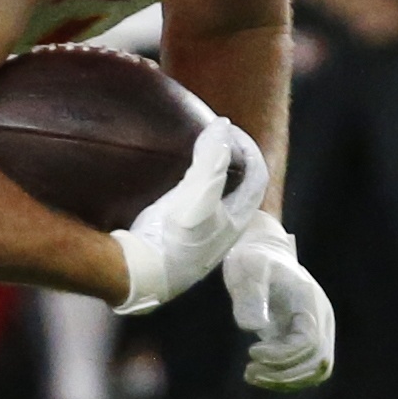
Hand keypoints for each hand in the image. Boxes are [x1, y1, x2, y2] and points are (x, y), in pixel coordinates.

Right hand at [111, 115, 266, 313]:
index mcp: (238, 221)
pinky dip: (197, 185)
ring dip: (215, 173)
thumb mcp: (198, 194)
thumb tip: (224, 125)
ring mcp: (202, 237)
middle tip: (217, 139)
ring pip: (219, 197)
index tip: (229, 131)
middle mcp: (225, 231)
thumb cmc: (175, 236)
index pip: (257, 177)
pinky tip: (182, 180)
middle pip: (240, 188)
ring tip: (201, 153)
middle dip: (234, 160)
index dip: (249, 150)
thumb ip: (212, 159)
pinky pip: (198, 205)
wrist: (140, 273)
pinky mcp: (181, 239)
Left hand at [223, 210, 334, 389]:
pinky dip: (284, 378)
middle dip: (284, 373)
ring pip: (315, 370)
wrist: (261, 253)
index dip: (283, 355)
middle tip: (249, 371)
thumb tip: (253, 327)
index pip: (310, 342)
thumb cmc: (253, 259)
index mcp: (310, 301)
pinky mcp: (304, 339)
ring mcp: (316, 330)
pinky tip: (258, 374)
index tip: (252, 352)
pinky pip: (304, 369)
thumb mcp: (247, 268)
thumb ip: (250, 295)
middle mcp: (319, 318)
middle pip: (318, 361)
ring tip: (251, 375)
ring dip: (285, 380)